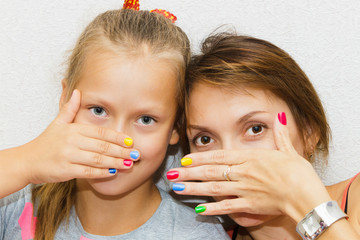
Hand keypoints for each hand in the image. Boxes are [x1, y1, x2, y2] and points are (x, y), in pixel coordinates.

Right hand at [20, 89, 139, 183]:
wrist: (27, 161)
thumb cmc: (45, 142)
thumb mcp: (57, 123)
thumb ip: (69, 108)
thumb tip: (77, 91)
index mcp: (74, 129)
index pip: (101, 132)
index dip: (118, 137)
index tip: (131, 142)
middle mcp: (72, 141)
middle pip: (103, 146)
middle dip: (122, 151)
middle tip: (136, 155)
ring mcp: (69, 156)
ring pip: (97, 159)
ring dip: (115, 162)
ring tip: (129, 165)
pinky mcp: (65, 170)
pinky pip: (87, 171)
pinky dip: (101, 172)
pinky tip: (112, 173)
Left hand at [168, 113, 330, 222]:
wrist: (306, 196)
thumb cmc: (298, 173)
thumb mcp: (288, 150)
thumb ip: (280, 133)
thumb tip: (279, 116)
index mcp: (250, 158)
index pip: (219, 156)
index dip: (199, 157)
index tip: (184, 159)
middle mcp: (243, 173)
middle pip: (210, 172)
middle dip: (188, 173)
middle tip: (171, 174)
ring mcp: (244, 190)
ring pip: (213, 188)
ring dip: (193, 189)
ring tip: (177, 189)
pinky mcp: (249, 205)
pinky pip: (227, 207)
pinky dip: (212, 208)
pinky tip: (198, 209)